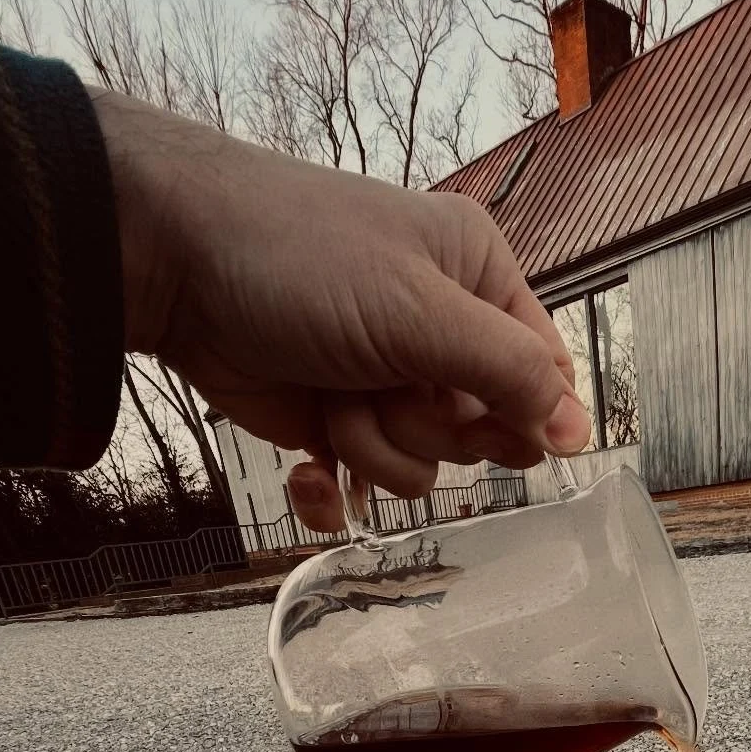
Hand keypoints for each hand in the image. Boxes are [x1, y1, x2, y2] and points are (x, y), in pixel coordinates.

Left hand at [93, 91, 590, 531]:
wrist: (173, 265)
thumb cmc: (298, 261)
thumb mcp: (419, 312)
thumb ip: (507, 372)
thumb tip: (577, 433)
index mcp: (477, 280)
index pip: (541, 375)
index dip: (520, 415)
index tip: (481, 421)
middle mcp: (438, 330)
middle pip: (483, 432)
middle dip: (428, 426)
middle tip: (384, 386)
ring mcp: (383, 380)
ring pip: (423, 467)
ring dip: (373, 448)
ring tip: (330, 398)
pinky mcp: (331, 421)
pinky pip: (363, 487)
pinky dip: (333, 491)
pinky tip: (307, 469)